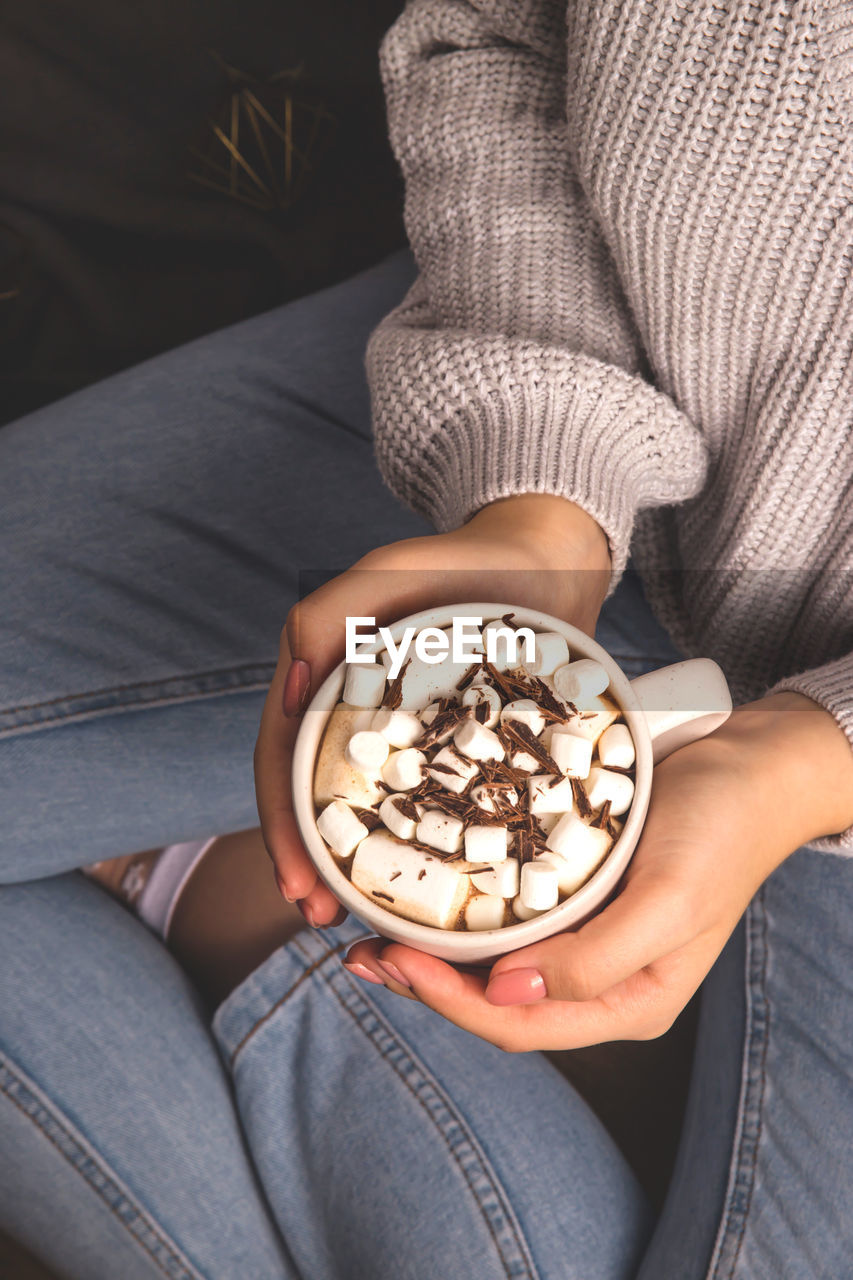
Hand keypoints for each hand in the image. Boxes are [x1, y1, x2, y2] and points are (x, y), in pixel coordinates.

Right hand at [254, 494, 611, 924]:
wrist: (552, 561)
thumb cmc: (467, 561)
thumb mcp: (387, 574)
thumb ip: (326, 616)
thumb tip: (288, 700)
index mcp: (328, 681)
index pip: (284, 757)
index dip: (282, 825)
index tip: (298, 884)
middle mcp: (361, 712)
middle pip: (319, 795)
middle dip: (311, 863)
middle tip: (324, 920)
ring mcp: (411, 734)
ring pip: (372, 808)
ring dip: (358, 865)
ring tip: (365, 921)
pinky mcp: (462, 748)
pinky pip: (433, 804)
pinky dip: (421, 846)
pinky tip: (432, 886)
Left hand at [346, 692, 852, 1049]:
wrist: (752, 766)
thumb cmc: (720, 832)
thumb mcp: (669, 900)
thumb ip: (596, 959)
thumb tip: (506, 995)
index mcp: (626, 1001)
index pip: (517, 1023)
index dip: (448, 1001)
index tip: (392, 959)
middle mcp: (599, 978)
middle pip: (495, 1002)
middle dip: (426, 983)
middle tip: (363, 946)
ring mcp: (586, 936)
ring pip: (494, 965)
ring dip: (434, 952)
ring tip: (373, 928)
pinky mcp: (577, 893)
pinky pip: (508, 917)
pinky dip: (461, 913)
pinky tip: (427, 893)